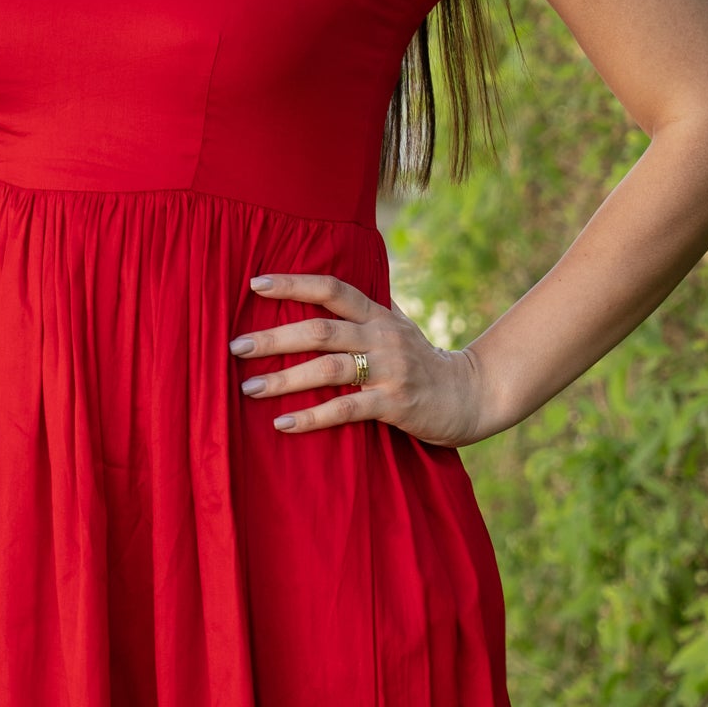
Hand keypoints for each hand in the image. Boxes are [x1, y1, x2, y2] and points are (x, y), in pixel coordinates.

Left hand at [230, 273, 488, 445]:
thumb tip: (324, 293)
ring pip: (329, 368)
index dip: (294, 283)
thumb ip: (365, 312)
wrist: (470, 396)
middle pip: (320, 330)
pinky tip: (283, 423)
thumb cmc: (423, 363)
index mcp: (378, 315)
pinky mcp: (395, 404)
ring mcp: (389, 370)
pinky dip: (312, 416)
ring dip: (285, 379)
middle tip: (237, 346)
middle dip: (275, 337)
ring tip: (249, 388)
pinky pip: (346, 409)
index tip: (255, 283)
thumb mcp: (398, 328)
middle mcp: (382, 337)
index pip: (332, 289)